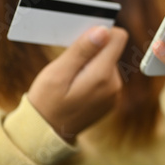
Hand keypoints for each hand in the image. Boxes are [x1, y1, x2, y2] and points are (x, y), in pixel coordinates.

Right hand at [28, 26, 127, 142]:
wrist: (46, 133)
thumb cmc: (47, 101)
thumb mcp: (58, 72)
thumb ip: (82, 50)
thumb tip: (104, 30)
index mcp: (103, 75)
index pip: (118, 37)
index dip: (100, 31)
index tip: (81, 39)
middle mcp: (115, 84)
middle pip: (111, 50)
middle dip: (92, 50)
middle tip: (68, 63)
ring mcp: (114, 93)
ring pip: (107, 63)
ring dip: (90, 64)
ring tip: (70, 79)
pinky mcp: (110, 99)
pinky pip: (105, 77)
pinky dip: (92, 76)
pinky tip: (75, 88)